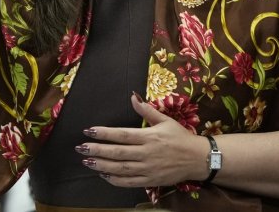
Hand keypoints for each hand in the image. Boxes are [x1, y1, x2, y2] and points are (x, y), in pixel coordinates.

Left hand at [76, 93, 205, 187]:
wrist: (197, 159)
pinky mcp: (150, 181)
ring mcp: (147, 169)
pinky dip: (115, 179)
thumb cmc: (180, 137)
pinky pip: (129, 182)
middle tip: (81, 148)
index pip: (122, 134)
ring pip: (120, 168)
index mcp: (149, 137)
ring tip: (87, 162)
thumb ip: (146, 110)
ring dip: (102, 165)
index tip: (89, 130)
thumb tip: (133, 96)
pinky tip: (104, 175)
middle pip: (117, 152)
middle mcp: (146, 153)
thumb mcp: (165, 120)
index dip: (104, 133)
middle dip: (97, 150)